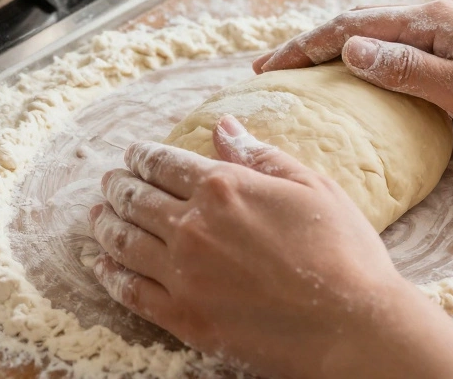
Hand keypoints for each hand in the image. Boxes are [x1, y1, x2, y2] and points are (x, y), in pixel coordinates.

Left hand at [88, 116, 452, 378]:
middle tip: (109, 182)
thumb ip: (259, 155)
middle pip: (136, 198)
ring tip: (97, 216)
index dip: (142, 156)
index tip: (133, 154)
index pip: (164, 163)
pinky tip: (101, 265)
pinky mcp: (184, 316)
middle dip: (118, 185)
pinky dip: (109, 274)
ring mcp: (183, 274)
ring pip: (124, 241)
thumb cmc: (345, 253)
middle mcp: (193, 226)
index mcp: (223, 187)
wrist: (354, 327)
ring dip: (105, 224)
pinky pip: (130, 291)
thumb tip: (223, 126)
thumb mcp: (311, 186)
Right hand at [253, 0, 452, 148]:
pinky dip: (366, 58)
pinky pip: (400, 48)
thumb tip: (348, 49)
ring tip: (302, 71)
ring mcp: (452, 31)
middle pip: (358, 24)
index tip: (267, 68)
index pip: (350, 28)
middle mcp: (438, 17)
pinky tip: (360, 77)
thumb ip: (405, 70)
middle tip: (270, 70)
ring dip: (336, 50)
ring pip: (377, 34)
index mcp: (433, 21)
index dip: (304, 47)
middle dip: (310, 45)